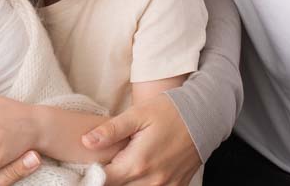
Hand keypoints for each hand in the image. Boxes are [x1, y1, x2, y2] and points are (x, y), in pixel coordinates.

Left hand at [82, 94, 199, 185]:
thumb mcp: (137, 115)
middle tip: (108, 160)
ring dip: (126, 181)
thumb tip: (86, 142)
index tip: (90, 162)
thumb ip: (111, 131)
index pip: (104, 180)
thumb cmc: (168, 111)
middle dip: (109, 177)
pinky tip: (139, 170)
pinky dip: (142, 184)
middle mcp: (153, 181)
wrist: (204, 115)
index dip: (92, 173)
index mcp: (138, 163)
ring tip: (123, 164)